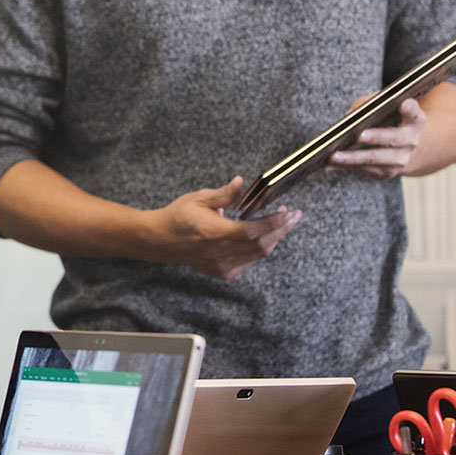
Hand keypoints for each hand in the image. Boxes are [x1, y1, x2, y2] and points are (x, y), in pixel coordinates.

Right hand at [147, 176, 300, 279]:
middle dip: (281, 230)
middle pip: (262, 245)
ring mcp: (222, 266)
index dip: (274, 223)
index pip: (253, 231)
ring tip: (282, 222)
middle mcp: (220, 253)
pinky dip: (260, 248)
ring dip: (274, 238)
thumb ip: (224, 194)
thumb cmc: (179, 216)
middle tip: (294, 216)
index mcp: (214, 233)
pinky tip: (262, 235)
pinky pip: (250, 260)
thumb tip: (241, 182)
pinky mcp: (223, 272)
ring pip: (258, 254)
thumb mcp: (200, 199)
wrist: (162, 241)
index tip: (289, 213)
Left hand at [327, 96, 426, 180]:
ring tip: (335, 156)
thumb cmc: (389, 120)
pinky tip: (330, 165)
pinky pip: (365, 170)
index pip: (414, 112)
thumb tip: (349, 116)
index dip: (409, 109)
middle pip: (393, 138)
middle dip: (376, 137)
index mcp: (413, 119)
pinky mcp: (387, 172)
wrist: (406, 148)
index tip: (404, 104)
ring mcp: (401, 159)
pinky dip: (346, 167)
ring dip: (354, 158)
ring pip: (375, 159)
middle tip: (359, 135)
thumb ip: (368, 105)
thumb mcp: (384, 107)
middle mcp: (411, 140)